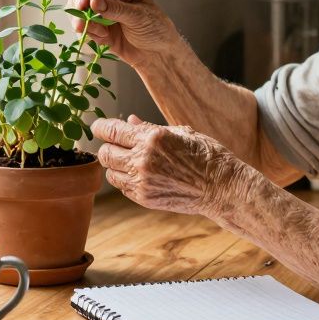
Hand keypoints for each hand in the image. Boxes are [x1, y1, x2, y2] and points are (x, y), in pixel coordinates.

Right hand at [67, 0, 179, 67]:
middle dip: (79, 8)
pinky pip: (80, 23)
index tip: (82, 5)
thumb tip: (92, 1)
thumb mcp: (137, 17)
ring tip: (102, 33)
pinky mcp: (94, 21)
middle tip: (83, 24)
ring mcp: (99, 4)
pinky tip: (104, 38)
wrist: (157, 53)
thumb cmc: (155, 28)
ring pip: (75, 7)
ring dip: (83, 22)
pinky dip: (88, 32)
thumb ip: (115, 9)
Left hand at [94, 116, 247, 215]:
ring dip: (115, 166)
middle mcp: (142, 160)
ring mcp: (142, 182)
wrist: (220, 187)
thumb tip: (129, 120)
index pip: (111, 131)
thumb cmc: (205, 155)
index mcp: (151, 138)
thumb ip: (149, 128)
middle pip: (105, 153)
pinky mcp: (144, 198)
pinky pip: (122, 188)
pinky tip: (139, 175)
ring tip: (129, 161)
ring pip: (110, 173)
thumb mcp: (181, 132)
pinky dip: (125, 180)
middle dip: (107, 147)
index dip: (100, 127)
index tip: (98, 126)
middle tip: (115, 144)